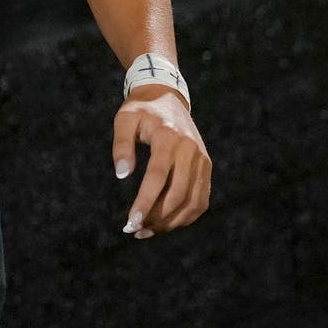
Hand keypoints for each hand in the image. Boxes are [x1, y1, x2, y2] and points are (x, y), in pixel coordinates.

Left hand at [112, 89, 210, 238]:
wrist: (167, 97)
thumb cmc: (141, 110)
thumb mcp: (125, 119)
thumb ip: (121, 145)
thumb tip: (122, 175)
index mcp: (169, 137)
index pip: (158, 177)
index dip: (145, 202)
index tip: (131, 222)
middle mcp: (190, 150)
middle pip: (178, 194)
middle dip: (156, 217)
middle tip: (134, 229)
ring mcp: (202, 159)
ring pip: (192, 202)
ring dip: (170, 222)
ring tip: (146, 230)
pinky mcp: (206, 167)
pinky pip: (201, 200)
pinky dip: (185, 217)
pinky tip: (165, 223)